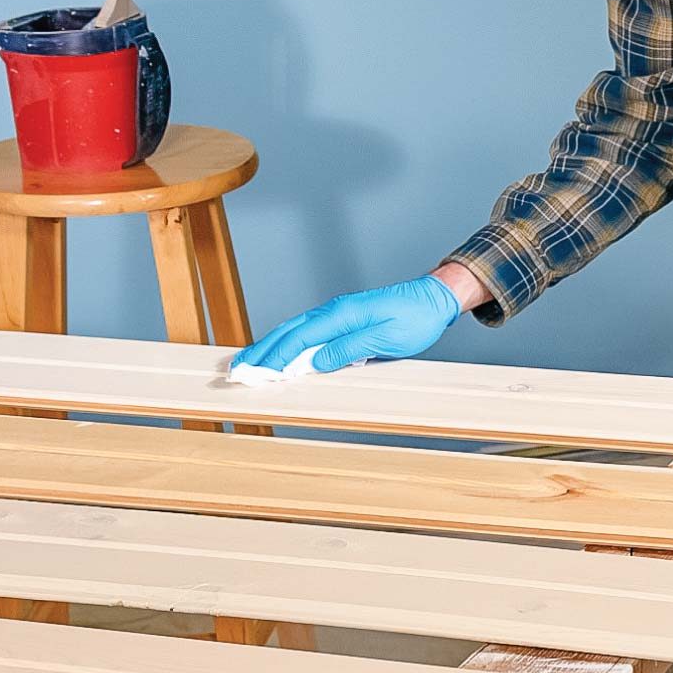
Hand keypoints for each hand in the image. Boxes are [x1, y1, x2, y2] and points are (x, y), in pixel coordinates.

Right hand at [233, 274, 463, 374]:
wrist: (433, 299)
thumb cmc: (415, 319)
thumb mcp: (385, 339)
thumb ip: (349, 349)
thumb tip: (318, 362)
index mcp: (341, 314)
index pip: (299, 339)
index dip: (275, 358)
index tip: (257, 374)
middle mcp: (333, 310)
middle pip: (288, 332)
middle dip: (261, 351)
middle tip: (239, 369)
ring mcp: (336, 312)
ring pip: (294, 330)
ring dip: (270, 346)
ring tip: (250, 361)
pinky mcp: (342, 317)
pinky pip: (308, 330)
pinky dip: (289, 341)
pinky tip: (280, 351)